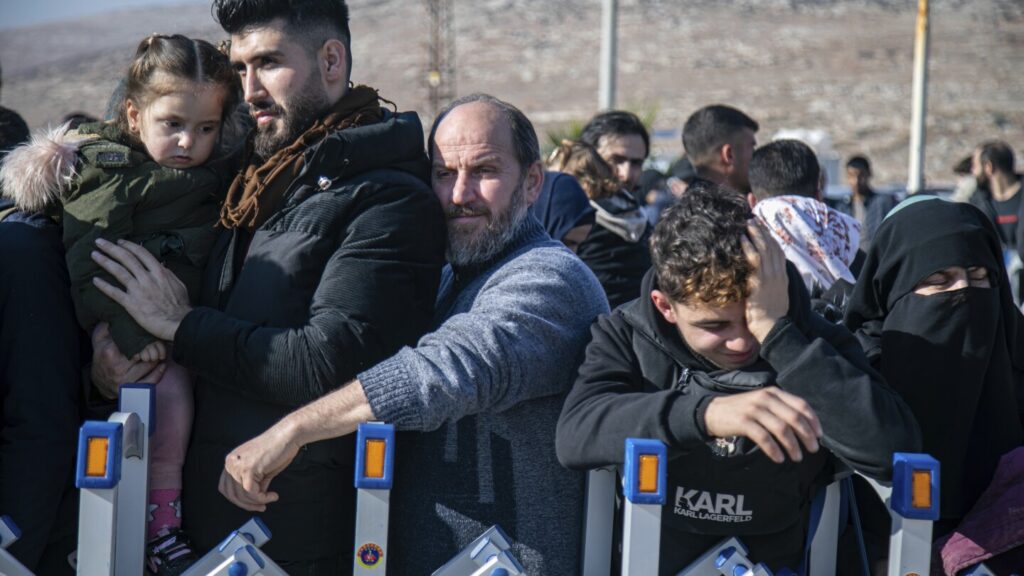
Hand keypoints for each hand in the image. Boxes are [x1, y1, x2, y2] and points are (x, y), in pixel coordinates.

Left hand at [91, 238, 190, 340]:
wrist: (178, 323)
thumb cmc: (180, 306)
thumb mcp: (179, 285)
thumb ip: (168, 274)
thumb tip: (161, 265)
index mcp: (159, 272)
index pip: (141, 253)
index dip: (129, 245)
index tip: (120, 241)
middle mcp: (147, 278)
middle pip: (126, 258)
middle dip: (111, 248)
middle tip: (100, 242)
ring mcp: (138, 290)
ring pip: (118, 271)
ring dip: (105, 261)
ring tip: (94, 255)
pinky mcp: (131, 304)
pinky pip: (114, 292)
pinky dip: (104, 286)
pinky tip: (95, 280)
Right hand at [91, 322, 165, 399]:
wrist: (99, 380)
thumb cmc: (102, 355)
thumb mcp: (100, 338)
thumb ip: (107, 325)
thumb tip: (118, 312)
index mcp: (110, 353)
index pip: (135, 343)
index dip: (145, 338)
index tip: (149, 335)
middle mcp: (117, 369)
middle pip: (145, 354)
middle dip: (153, 348)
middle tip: (157, 344)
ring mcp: (124, 382)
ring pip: (150, 365)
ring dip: (157, 359)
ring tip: (158, 353)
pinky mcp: (131, 391)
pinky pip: (151, 382)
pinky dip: (159, 373)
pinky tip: (162, 365)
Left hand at [220, 422, 300, 510]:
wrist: (287, 436)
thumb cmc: (278, 448)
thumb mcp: (262, 468)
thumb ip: (255, 481)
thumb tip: (257, 496)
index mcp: (232, 460)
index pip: (226, 488)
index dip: (238, 499)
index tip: (252, 503)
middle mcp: (230, 463)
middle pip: (231, 494)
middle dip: (247, 504)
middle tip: (261, 507)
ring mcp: (238, 466)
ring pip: (242, 496)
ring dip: (258, 502)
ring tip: (271, 498)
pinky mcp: (248, 470)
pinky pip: (252, 493)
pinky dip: (263, 498)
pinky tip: (272, 495)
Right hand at [704, 387, 821, 463]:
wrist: (712, 412)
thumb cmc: (741, 411)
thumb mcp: (762, 403)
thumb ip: (780, 409)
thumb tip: (805, 427)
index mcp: (773, 392)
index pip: (800, 404)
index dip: (813, 421)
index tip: (819, 436)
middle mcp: (765, 398)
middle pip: (794, 418)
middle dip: (806, 436)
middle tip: (812, 450)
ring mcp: (754, 409)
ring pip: (781, 429)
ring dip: (793, 446)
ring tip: (797, 457)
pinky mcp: (743, 422)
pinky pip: (764, 438)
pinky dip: (774, 450)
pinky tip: (779, 458)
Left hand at [742, 220, 788, 341]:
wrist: (774, 329)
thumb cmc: (772, 316)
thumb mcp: (775, 296)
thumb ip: (771, 284)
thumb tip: (764, 276)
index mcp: (783, 276)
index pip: (778, 251)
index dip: (770, 237)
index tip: (762, 226)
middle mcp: (778, 274)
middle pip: (772, 246)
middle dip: (762, 230)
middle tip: (752, 218)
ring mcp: (770, 278)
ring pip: (764, 249)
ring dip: (755, 234)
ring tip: (747, 223)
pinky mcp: (760, 283)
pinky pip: (755, 261)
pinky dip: (749, 248)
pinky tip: (742, 239)